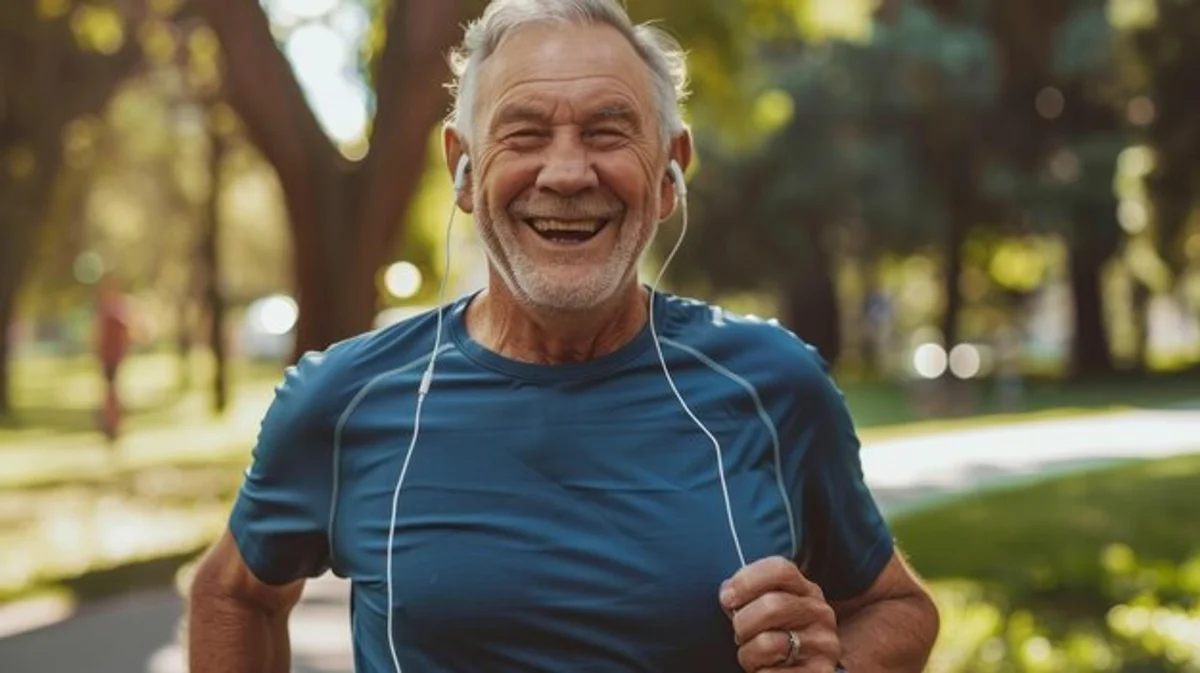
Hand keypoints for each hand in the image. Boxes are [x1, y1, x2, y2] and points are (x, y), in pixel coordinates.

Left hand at [719, 556, 840, 671]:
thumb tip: (728, 594)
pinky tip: (766, 669)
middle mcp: (819, 613)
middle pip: (771, 605)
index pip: (780, 569)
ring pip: (767, 643)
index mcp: (805, 590)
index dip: (746, 580)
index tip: (727, 599)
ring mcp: (823, 645)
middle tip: (740, 634)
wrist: (806, 670)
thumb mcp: (770, 608)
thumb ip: (749, 595)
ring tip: (754, 656)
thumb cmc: (779, 634)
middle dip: (742, 623)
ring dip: (748, 654)